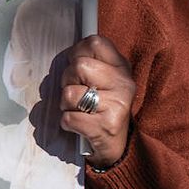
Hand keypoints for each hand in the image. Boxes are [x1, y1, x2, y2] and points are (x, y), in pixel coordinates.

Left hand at [58, 35, 136, 167]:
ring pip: (69, 93)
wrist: (116, 146)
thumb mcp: (103, 80)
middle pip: (78, 67)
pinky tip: (80, 125)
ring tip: (79, 110)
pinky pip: (68, 118)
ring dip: (65, 104)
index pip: (95, 42)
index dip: (78, 52)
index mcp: (121, 67)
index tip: (78, 69)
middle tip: (77, 95)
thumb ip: (90, 61)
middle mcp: (123, 83)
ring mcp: (117, 105)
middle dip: (68, 81)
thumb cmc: (102, 108)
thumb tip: (71, 50)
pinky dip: (67, 123)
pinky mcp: (106, 126)